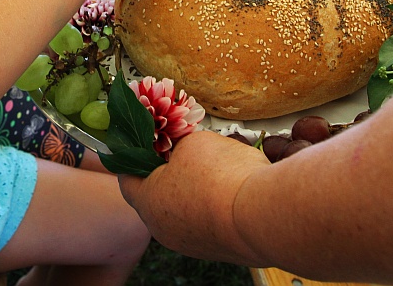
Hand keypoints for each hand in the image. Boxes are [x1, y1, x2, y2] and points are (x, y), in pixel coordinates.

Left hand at [119, 130, 267, 263]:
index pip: (127, 178)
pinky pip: (208, 220)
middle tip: (181, 149)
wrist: (265, 216)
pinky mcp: (218, 249)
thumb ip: (180, 146)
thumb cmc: (223, 178)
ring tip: (214, 166)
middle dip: (168, 170)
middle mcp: (164, 230)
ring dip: (194, 188)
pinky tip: (230, 187)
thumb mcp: (193, 143)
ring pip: (185, 209)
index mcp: (148, 202)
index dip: (133, 156)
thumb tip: (183, 151)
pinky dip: (214, 204)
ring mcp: (192, 243)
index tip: (142, 143)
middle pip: (157, 194)